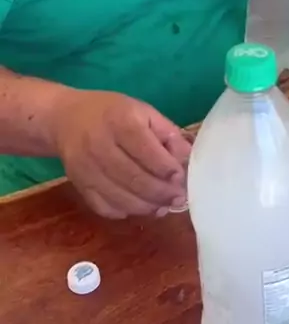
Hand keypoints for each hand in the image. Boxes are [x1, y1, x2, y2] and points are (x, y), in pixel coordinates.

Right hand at [50, 89, 191, 218]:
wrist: (66, 119)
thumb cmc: (112, 113)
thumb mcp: (143, 112)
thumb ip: (167, 133)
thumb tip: (187, 159)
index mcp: (120, 121)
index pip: (146, 150)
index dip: (166, 168)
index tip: (181, 177)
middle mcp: (100, 145)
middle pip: (134, 178)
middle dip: (161, 192)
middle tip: (178, 198)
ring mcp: (86, 168)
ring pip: (120, 197)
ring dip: (147, 206)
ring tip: (163, 205)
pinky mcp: (78, 185)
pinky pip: (104, 207)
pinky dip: (125, 211)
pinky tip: (139, 206)